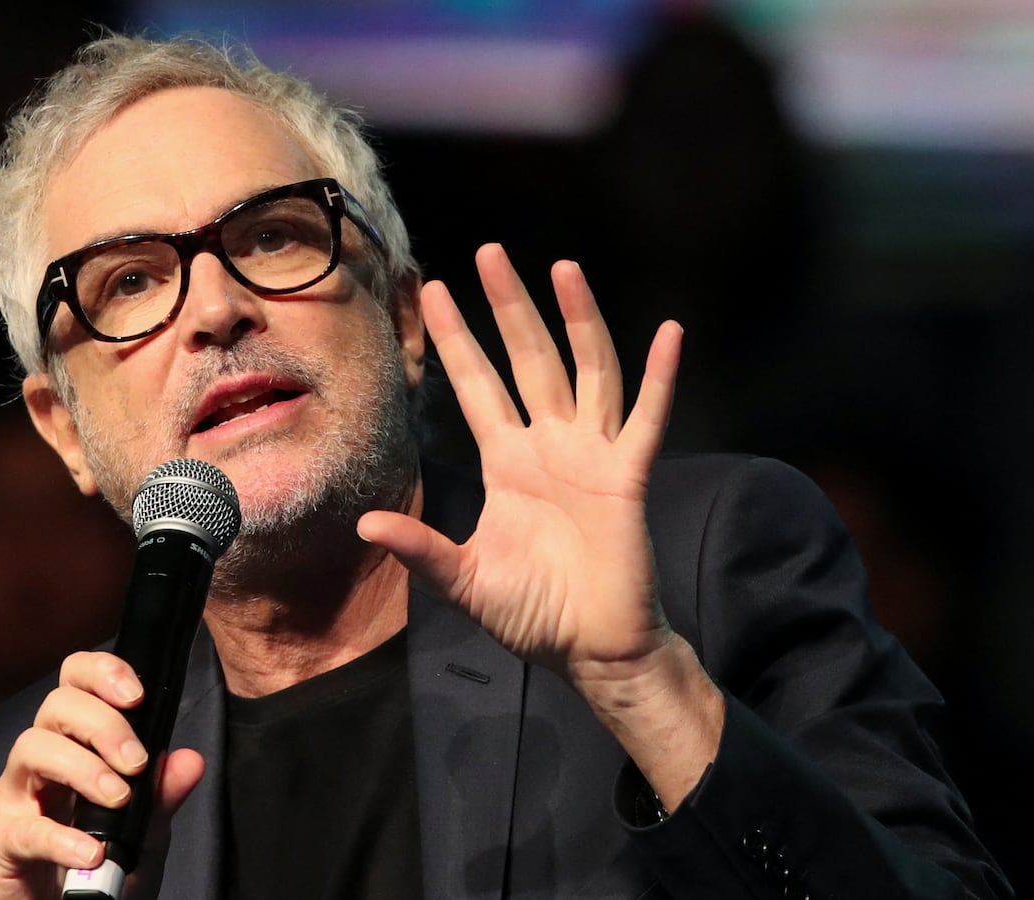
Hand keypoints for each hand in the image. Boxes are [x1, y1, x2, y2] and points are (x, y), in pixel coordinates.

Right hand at [0, 651, 203, 899]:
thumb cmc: (100, 872)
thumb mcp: (145, 834)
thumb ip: (162, 797)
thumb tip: (190, 759)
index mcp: (74, 747)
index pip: (75, 684)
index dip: (101, 674)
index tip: (138, 695)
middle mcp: (39, 764)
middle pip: (55, 706)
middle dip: (102, 724)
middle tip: (136, 762)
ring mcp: (14, 800)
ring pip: (31, 749)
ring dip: (82, 768)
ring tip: (117, 799)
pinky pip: (20, 828)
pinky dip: (58, 837)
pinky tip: (89, 852)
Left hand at [360, 243, 681, 683]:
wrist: (590, 649)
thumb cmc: (532, 612)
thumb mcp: (464, 580)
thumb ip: (421, 551)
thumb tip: (364, 526)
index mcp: (508, 461)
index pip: (477, 385)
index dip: (456, 340)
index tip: (432, 290)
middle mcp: (550, 445)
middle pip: (527, 358)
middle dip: (508, 307)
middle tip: (488, 253)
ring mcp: (592, 455)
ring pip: (586, 370)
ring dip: (578, 319)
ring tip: (562, 267)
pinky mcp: (627, 476)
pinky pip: (646, 418)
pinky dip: (661, 376)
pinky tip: (669, 332)